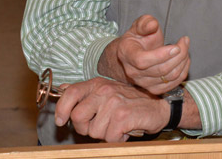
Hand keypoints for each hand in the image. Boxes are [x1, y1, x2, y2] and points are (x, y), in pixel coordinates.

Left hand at [53, 78, 168, 141]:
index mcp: (98, 84)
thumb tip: (62, 88)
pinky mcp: (123, 116)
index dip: (62, 109)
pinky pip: (109, 137)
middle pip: (78, 117)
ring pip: (94, 131)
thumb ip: (86, 92)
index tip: (61, 121)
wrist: (160, 106)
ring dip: (105, 134)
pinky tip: (125, 129)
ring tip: (117, 125)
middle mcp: (105, 90)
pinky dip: (117, 138)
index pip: (70, 93)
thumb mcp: (108, 92)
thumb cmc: (132, 102)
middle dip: (87, 128)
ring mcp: (114, 102)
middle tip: (101, 126)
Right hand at [111, 15, 189, 93]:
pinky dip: (183, 71)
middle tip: (185, 41)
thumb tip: (153, 25)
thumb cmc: (138, 38)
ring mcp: (143, 83)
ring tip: (185, 47)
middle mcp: (133, 72)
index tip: (176, 46)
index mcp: (127, 54)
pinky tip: (185, 59)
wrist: (133, 54)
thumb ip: (145, 23)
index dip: (161, 55)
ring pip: (169, 77)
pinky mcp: (154, 89)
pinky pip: (173, 84)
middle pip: (161, 69)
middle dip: (179, 54)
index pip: (142, 61)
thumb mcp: (138, 26)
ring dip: (183, 61)